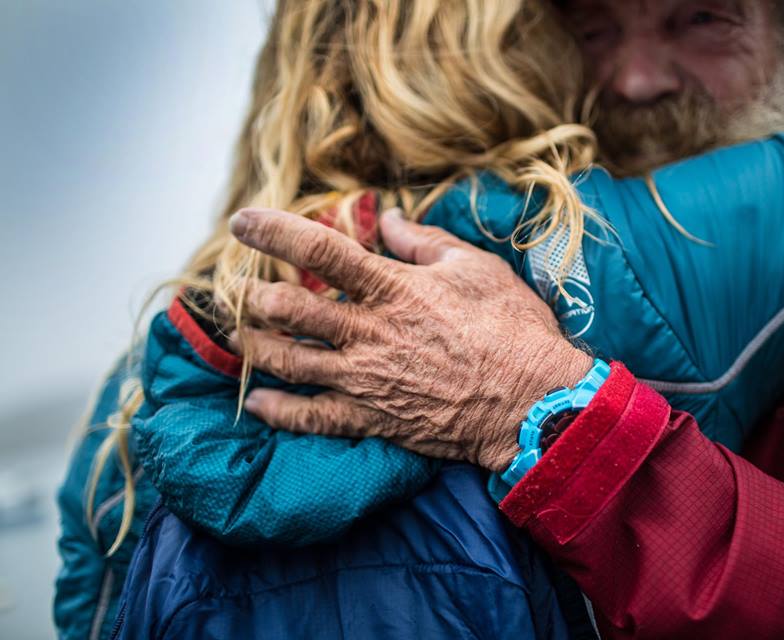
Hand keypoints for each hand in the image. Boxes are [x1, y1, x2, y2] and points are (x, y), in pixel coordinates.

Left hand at [229, 207, 593, 471]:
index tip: (242, 221)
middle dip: (256, 297)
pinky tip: (256, 403)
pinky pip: (311, 418)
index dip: (273, 231)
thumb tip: (388, 218)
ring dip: (256, 346)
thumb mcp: (475, 267)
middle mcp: (368, 333)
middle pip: (288, 309)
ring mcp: (365, 380)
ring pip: (289, 361)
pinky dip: (278, 411)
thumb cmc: (513, 328)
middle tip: (243, 291)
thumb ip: (423, 242)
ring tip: (242, 336)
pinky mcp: (372, 419)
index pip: (317, 250)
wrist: (533, 401)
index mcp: (392, 288)